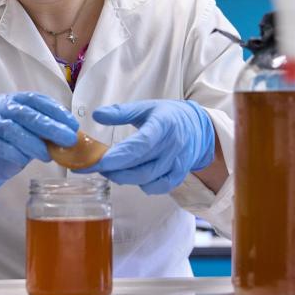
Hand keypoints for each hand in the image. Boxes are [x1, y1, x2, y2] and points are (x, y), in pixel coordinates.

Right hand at [0, 92, 77, 197]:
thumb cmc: (6, 148)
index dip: (56, 111)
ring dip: (33, 142)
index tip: (73, 125)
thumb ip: (43, 134)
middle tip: (68, 139)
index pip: (36, 100)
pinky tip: (24, 160)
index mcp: (14, 102)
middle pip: (26, 113)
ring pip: (11, 128)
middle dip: (50, 126)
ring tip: (47, 155)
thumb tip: (69, 137)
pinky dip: (13, 152)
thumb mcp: (28, 138)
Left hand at [78, 100, 214, 194]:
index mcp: (163, 125)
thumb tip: (96, 115)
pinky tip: (132, 178)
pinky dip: (144, 186)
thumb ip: (121, 112)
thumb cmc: (167, 116)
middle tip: (96, 166)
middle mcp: (172, 146)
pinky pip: (160, 187)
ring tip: (110, 171)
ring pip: (148, 179)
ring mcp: (178, 162)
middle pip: (141, 166)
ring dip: (126, 178)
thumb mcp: (145, 107)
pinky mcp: (180, 174)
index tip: (98, 162)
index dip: (118, 156)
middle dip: (115, 170)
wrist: (198, 127)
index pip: (140, 145)